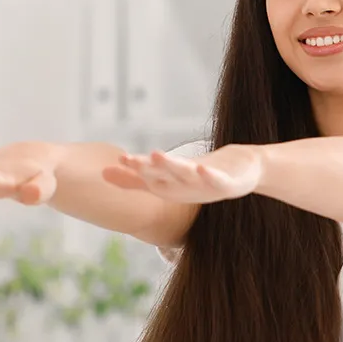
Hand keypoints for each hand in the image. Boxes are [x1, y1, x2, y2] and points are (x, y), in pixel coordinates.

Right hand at [103, 146, 262, 203]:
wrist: (240, 174)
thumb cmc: (198, 176)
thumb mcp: (166, 177)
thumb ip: (135, 178)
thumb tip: (102, 173)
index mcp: (170, 186)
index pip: (148, 177)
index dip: (133, 170)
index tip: (117, 159)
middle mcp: (184, 188)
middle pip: (163, 176)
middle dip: (146, 168)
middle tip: (127, 159)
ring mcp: (205, 186)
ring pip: (185, 175)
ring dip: (171, 166)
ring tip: (156, 153)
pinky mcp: (226, 184)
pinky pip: (215, 180)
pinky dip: (208, 175)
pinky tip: (201, 167)